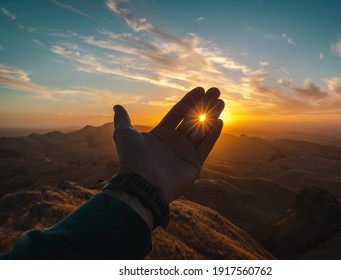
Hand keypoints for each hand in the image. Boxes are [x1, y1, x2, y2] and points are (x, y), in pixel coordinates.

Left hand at [112, 87, 223, 202]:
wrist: (142, 184)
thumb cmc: (132, 159)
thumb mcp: (124, 135)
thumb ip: (123, 120)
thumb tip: (117, 106)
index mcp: (161, 134)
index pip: (178, 113)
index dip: (189, 101)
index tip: (200, 89)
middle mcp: (174, 142)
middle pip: (192, 119)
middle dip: (204, 105)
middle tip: (215, 91)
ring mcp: (185, 153)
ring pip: (201, 130)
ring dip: (211, 116)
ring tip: (221, 102)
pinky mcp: (194, 164)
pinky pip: (206, 146)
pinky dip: (213, 135)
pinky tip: (219, 121)